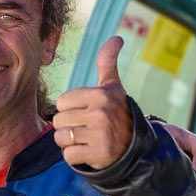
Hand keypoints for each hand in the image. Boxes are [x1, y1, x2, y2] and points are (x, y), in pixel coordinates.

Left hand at [53, 36, 132, 169]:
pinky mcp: (98, 155)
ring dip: (70, 142)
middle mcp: (101, 114)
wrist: (137, 148)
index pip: (61, 102)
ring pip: (61, 138)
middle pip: (59, 121)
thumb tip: (117, 37)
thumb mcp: (113, 87)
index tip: (87, 112)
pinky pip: (68, 156)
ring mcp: (100, 135)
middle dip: (69, 126)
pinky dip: (76, 157)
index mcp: (100, 95)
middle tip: (88, 129)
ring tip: (88, 139)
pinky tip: (90, 152)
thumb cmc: (118, 114)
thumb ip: (108, 62)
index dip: (70, 109)